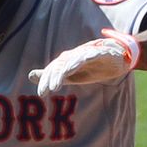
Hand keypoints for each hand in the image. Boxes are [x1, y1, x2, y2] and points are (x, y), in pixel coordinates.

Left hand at [27, 29, 141, 95]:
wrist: (116, 59)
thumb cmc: (92, 67)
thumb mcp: (70, 75)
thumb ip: (53, 76)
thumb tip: (30, 76)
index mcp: (66, 61)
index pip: (53, 69)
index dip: (46, 80)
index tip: (41, 94)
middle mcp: (74, 55)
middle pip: (60, 65)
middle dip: (52, 78)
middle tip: (47, 90)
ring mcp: (86, 52)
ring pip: (72, 61)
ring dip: (64, 71)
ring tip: (57, 84)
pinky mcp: (99, 52)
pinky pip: (90, 55)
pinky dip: (82, 59)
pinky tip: (75, 67)